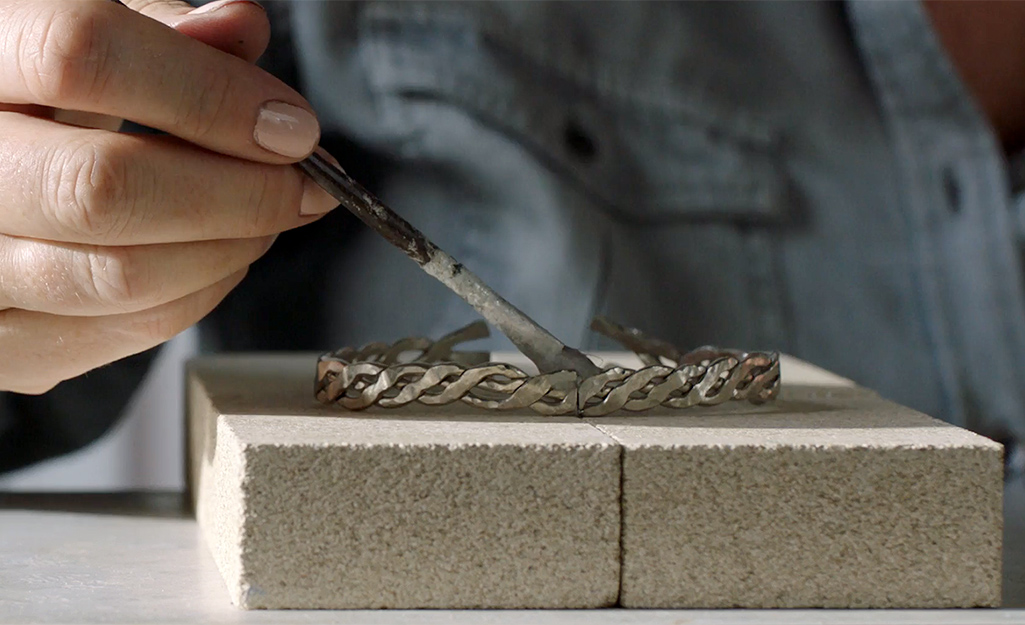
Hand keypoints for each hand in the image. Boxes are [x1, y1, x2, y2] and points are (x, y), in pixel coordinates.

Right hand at [0, 0, 335, 393]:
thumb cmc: (30, 104)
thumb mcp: (73, 38)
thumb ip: (157, 31)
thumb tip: (242, 28)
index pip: (82, 56)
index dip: (208, 93)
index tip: (290, 125)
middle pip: (107, 187)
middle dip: (242, 191)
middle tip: (304, 185)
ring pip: (123, 274)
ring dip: (233, 246)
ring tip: (269, 215)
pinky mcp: (3, 346)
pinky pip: (126, 331)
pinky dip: (203, 292)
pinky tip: (223, 254)